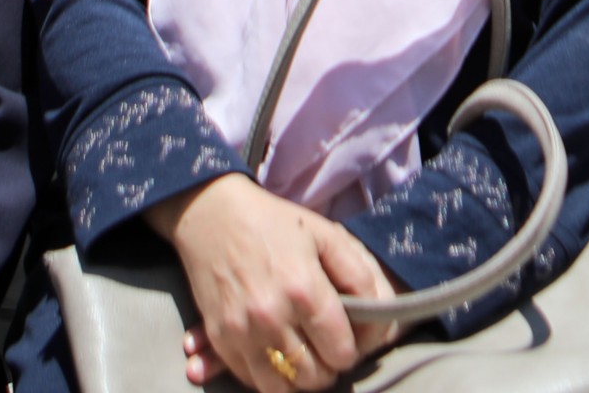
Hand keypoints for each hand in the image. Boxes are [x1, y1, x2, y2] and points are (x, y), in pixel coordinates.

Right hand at [153, 175, 397, 392]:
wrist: (211, 213)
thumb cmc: (273, 222)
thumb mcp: (326, 234)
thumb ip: (359, 275)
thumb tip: (377, 313)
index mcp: (304, 290)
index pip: (342, 352)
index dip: (353, 349)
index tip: (349, 338)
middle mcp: (272, 317)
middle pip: (314, 377)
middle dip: (328, 368)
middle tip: (328, 350)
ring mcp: (242, 332)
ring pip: (282, 389)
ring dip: (299, 380)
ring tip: (305, 359)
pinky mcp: (220, 339)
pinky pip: (251, 381)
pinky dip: (270, 377)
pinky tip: (278, 356)